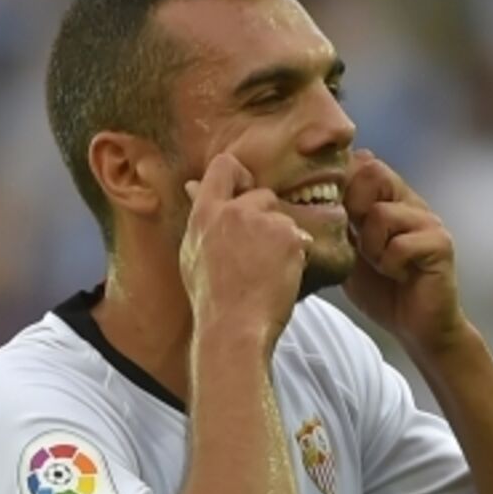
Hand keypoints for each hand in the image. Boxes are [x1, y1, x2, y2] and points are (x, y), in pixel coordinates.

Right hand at [180, 153, 312, 353]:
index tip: (245, 192)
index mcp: (205, 213)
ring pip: (283, 219)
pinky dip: (296, 256)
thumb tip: (194, 187)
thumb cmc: (212, 297)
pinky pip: (300, 238)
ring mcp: (262, 222)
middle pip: (262, 195)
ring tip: (268, 272)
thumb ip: (200, 218)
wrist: (234, 327)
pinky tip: (281, 277)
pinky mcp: (288, 236)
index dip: (239, 175)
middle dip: (267, 218)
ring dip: (282, 240)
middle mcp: (233, 210)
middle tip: (260, 254)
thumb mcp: (193, 253)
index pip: (223, 167)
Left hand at [342, 150, 466, 354]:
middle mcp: (410, 202)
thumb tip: (304, 199)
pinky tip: (399, 276)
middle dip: (354, 206)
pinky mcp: (440, 244)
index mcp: (388, 199)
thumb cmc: (383, 290)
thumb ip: (336, 224)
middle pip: (373, 171)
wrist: (417, 327)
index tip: (329, 211)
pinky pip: (400, 245)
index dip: (339, 181)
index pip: (361, 163)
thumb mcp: (349, 252)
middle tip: (357, 239)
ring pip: (382, 213)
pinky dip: (390, 264)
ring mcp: (428, 221)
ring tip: (380, 265)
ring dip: (371, 245)